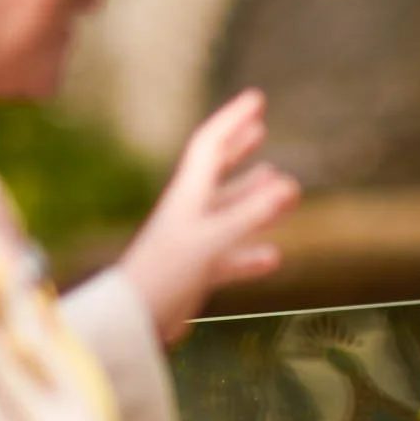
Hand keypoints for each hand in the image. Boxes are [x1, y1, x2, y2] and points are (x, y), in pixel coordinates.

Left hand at [116, 89, 299, 344]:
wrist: (130, 323)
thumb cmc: (164, 275)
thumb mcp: (210, 241)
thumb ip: (249, 215)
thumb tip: (289, 185)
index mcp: (188, 196)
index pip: (211, 145)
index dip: (233, 119)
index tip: (256, 98)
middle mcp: (190, 213)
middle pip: (217, 171)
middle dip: (239, 147)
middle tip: (260, 126)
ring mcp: (192, 243)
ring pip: (228, 213)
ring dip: (252, 197)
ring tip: (281, 185)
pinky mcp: (195, 272)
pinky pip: (230, 257)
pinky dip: (252, 254)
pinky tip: (273, 257)